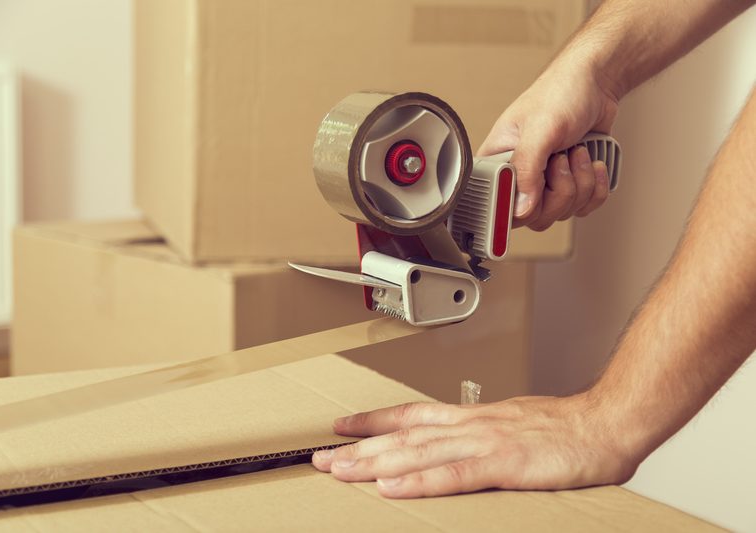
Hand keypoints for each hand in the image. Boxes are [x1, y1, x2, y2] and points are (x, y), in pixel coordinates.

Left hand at [312, 394, 637, 498]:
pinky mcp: (504, 465)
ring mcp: (485, 443)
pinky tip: (392, 489)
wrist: (605, 423)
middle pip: (403, 436)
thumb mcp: (512, 424)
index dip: (374, 420)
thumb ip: (481, 434)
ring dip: (375, 463)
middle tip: (321, 457)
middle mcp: (470, 425)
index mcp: (472, 417)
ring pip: (417, 453)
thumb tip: (454, 447)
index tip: (343, 426)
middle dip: (359, 448)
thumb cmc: (564, 428)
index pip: (411, 415)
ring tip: (339, 471)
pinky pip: (454, 476)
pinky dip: (419, 482)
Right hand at [477, 59, 619, 230]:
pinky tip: (592, 162)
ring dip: (581, 183)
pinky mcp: (569, 185)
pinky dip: (595, 187)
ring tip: (577, 152)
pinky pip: (583, 208)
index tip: (538, 187)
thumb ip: (527, 169)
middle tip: (561, 158)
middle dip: (560, 190)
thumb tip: (521, 208)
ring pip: (561, 213)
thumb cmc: (560, 93)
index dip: (520, 204)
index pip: (497, 205)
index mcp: (496, 162)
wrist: (596, 83)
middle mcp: (518, 177)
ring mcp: (545, 184)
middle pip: (534, 217)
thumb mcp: (540, 129)